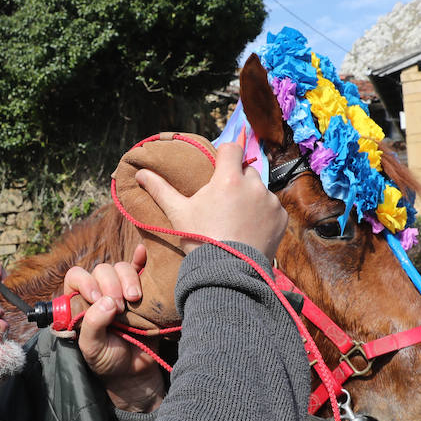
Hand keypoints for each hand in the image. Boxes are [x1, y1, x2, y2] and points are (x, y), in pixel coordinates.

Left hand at [63, 245, 163, 412]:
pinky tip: (142, 252)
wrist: (134, 371)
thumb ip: (93, 325)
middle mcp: (99, 291)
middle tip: (120, 307)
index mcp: (80, 301)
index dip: (86, 282)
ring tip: (134, 299)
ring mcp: (121, 289)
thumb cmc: (107, 359)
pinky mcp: (142, 290)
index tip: (97, 299)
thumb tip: (107, 301)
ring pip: (121, 268)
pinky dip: (141, 258)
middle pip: (101, 270)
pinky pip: (141, 267)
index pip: (76, 277)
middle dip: (110, 285)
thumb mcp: (92, 347)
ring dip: (128, 279)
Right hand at [134, 141, 286, 261]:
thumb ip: (161, 189)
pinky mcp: (280, 218)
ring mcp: (269, 202)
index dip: (224, 155)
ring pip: (259, 190)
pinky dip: (263, 215)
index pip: (232, 148)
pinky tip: (250, 230)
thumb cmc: (201, 240)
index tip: (218, 168)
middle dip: (236, 181)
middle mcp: (253, 185)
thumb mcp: (178, 214)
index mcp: (228, 179)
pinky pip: (272, 208)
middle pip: (246, 171)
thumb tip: (140, 173)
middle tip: (224, 202)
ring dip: (251, 198)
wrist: (228, 273)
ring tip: (236, 220)